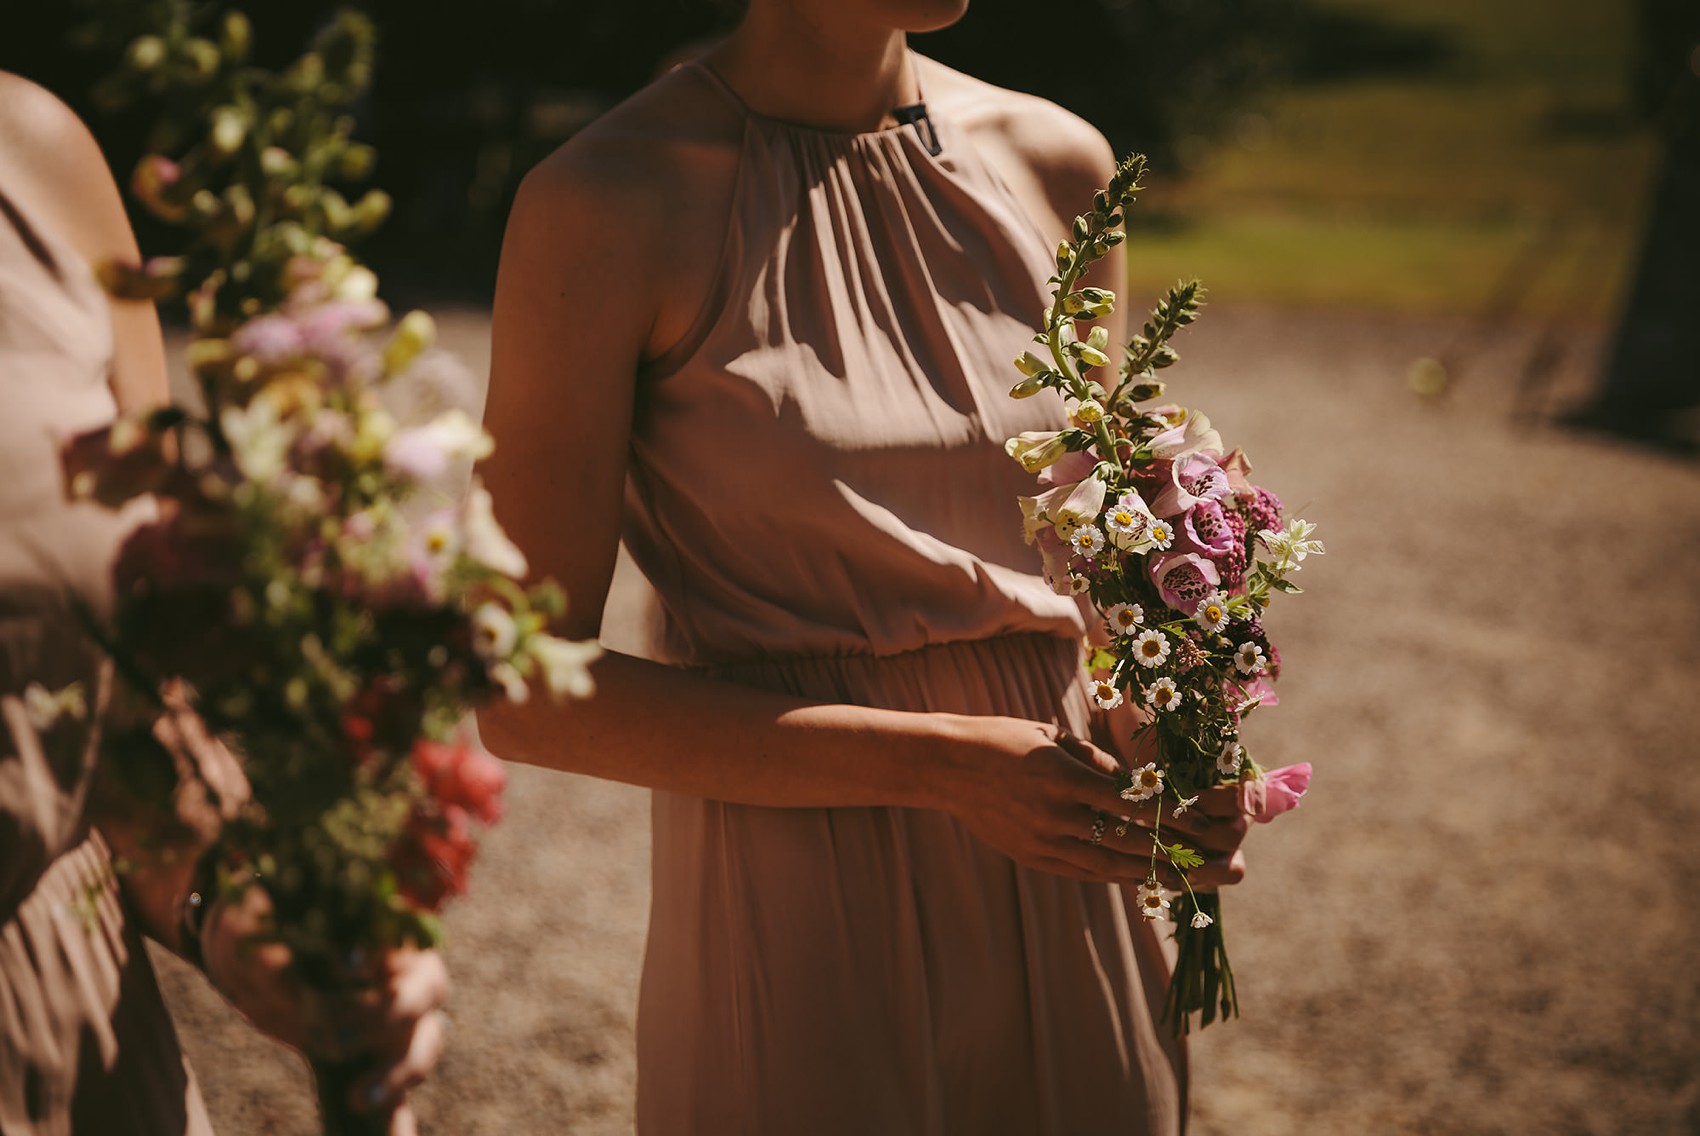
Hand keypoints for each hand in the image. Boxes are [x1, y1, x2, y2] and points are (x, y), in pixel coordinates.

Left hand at [198, 882, 448, 1124]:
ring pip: (424, 1044)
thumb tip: (282, 972)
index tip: (344, 964)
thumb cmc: (263, 926)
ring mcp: (398, 1022)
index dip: (380, 953)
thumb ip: (268, 951)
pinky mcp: (378, 1063)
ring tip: (359, 1098)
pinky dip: (398, 1121)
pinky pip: (401, 1096)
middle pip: (424, 994)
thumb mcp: (252, 930)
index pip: (399, 935)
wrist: (256, 952)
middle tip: (334, 1038)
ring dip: (398, 1073)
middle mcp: (405, 972)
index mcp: (382, 926)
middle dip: (384, 1016)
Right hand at [937, 715, 1248, 888]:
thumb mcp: (1058, 740)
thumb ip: (1103, 768)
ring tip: (1205, 880)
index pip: (1136, 803)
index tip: (1215, 822)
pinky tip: (1156, 881)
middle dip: (1187, 855)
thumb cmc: (1008, 740)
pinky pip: (1090, 874)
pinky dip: (1127, 877)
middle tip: (1232, 863)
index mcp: (1065, 777)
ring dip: (1165, 875)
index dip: (1179, 816)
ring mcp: (1045, 843)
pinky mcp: (1036, 860)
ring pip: (1116, 867)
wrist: (947, 766)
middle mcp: (1058, 816)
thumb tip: (1147, 790)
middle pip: (1135, 844)